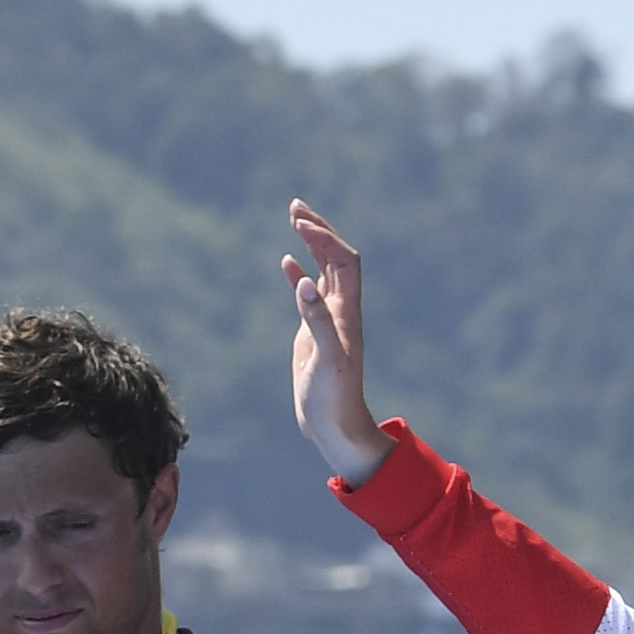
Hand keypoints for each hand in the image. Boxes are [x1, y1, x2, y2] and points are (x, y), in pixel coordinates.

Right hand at [282, 203, 382, 483]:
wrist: (334, 426)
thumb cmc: (332, 398)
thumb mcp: (325, 359)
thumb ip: (316, 320)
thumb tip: (306, 281)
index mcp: (347, 313)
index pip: (344, 261)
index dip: (326, 237)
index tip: (298, 222)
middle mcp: (341, 312)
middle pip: (337, 258)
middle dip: (319, 230)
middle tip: (295, 207)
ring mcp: (328, 320)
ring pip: (324, 271)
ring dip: (312, 244)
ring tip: (294, 219)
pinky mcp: (314, 333)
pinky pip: (309, 295)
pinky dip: (300, 274)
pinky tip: (287, 263)